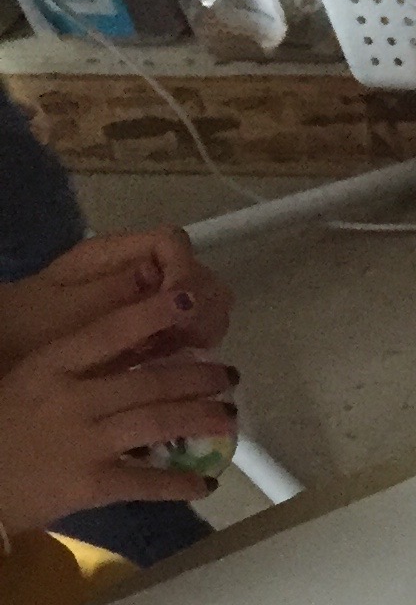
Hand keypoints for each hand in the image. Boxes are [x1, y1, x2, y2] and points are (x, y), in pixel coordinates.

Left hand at [0, 228, 230, 375]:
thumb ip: (118, 295)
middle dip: (204, 304)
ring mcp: (152, 299)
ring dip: (208, 324)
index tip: (181, 309)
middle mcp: (140, 269)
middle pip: (198, 271)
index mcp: (114, 254)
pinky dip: (199, 341)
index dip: (185, 272)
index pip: (172, 243)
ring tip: (191, 353)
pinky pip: (194, 328)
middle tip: (194, 340)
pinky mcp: (156, 327)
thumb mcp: (67, 309)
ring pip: (205, 300)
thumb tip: (169, 286)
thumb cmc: (32, 328)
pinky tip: (186, 360)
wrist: (11, 351)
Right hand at [0, 277, 237, 535]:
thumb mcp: (28, 382)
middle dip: (197, 377)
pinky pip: (147, 481)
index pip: (108, 332)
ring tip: (230, 417)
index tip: (188, 303)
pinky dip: (181, 483)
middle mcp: (71, 398)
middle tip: (228, 375)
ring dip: (201, 418)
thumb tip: (124, 354)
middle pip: (148, 382)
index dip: (152, 315)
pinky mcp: (92, 484)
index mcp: (51, 366)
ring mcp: (84, 442)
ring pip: (157, 424)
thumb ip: (70, 368)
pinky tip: (208, 482)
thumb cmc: (1, 426)